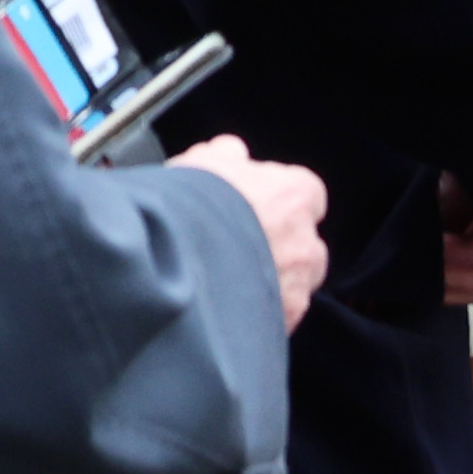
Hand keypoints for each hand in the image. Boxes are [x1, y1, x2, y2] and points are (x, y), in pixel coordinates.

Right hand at [175, 136, 326, 333]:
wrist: (167, 265)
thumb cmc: (185, 211)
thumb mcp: (199, 165)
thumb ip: (222, 156)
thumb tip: (229, 151)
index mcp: (293, 195)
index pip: (304, 192)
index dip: (276, 199)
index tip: (254, 204)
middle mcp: (305, 241)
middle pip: (303, 243)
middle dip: (277, 246)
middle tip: (234, 248)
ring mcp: (296, 286)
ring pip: (294, 284)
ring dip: (268, 283)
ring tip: (224, 283)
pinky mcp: (278, 322)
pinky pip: (276, 318)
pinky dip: (255, 315)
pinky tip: (223, 311)